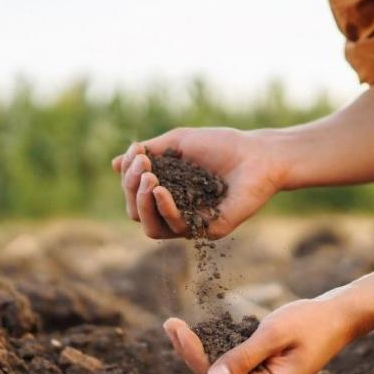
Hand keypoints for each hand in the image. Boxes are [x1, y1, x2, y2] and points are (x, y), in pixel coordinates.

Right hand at [111, 128, 284, 238]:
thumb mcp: (178, 142)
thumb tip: (115, 163)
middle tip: (142, 166)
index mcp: (167, 191)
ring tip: (148, 179)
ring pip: (151, 228)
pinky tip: (160, 190)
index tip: (137, 152)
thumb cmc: (221, 145)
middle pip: (137, 213)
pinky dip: (164, 209)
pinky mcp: (207, 231)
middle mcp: (176, 211)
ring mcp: (191, 223)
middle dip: (131, 189)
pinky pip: (176, 228)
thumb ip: (148, 153)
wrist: (258, 155)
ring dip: (142, 203)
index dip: (128, 176)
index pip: (134, 194)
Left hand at [162, 295, 365, 373]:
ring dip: (199, 351)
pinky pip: (232, 368)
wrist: (337, 318)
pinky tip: (197, 334)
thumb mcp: (274, 333)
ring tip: (175, 327)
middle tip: (170, 324)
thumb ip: (243, 356)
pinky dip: (215, 350)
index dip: (193, 355)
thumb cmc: (310, 321)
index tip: (175, 327)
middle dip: (191, 352)